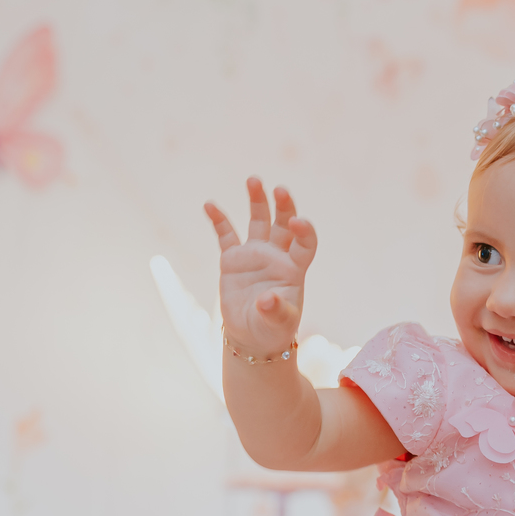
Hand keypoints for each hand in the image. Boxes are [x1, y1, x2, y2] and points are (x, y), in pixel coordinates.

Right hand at [204, 178, 316, 358]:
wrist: (251, 335)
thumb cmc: (272, 329)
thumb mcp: (278, 323)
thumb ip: (275, 311)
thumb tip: (266, 300)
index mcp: (294, 269)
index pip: (305, 244)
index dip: (304, 232)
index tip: (299, 222)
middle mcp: (277, 255)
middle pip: (283, 224)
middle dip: (284, 206)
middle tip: (280, 190)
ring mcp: (255, 254)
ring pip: (258, 221)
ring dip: (257, 200)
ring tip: (254, 180)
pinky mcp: (233, 259)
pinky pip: (226, 235)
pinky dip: (219, 219)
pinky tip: (210, 204)